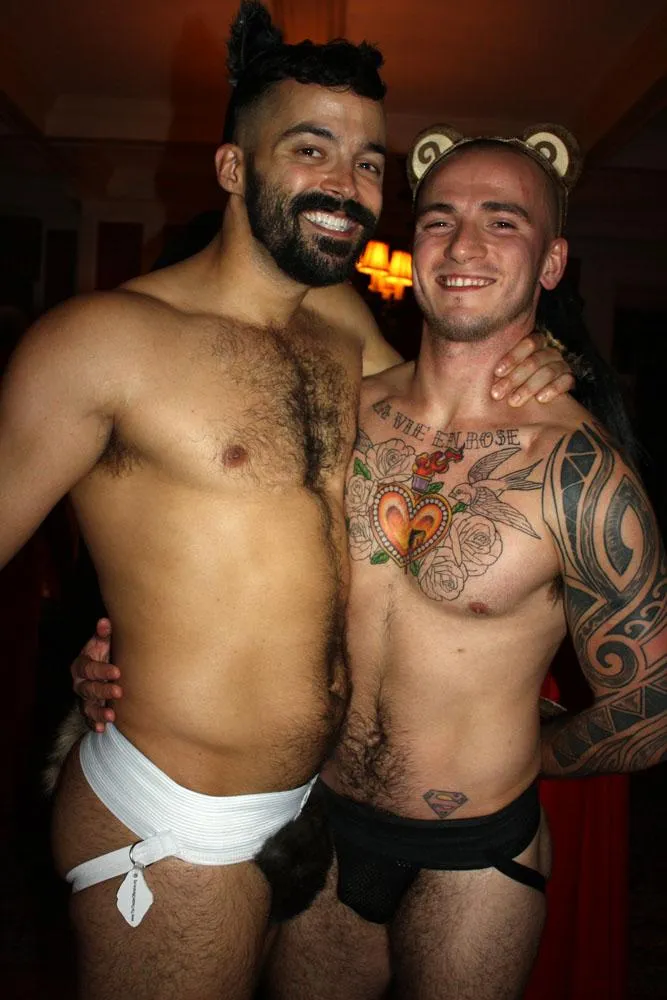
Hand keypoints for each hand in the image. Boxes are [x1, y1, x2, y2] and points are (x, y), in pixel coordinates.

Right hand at [70, 618, 121, 732]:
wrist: (103, 668)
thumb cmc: (104, 652)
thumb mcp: (102, 643)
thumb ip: (104, 634)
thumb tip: (105, 622)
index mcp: (81, 665)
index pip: (89, 668)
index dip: (101, 670)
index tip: (117, 671)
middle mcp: (80, 683)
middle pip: (88, 688)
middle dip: (103, 690)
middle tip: (119, 691)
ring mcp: (83, 698)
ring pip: (87, 706)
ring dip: (98, 711)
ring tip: (111, 716)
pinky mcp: (89, 710)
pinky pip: (89, 719)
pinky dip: (94, 724)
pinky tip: (102, 729)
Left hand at [491, 330, 573, 406]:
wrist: (529, 413)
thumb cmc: (505, 390)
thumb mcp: (494, 378)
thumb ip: (488, 369)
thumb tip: (466, 360)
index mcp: (532, 346)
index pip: (529, 343)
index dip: (513, 357)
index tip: (497, 373)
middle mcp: (547, 353)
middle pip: (536, 359)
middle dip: (515, 378)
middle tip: (498, 394)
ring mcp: (559, 365)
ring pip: (549, 370)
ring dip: (529, 386)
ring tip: (514, 401)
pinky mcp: (568, 380)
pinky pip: (566, 380)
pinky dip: (554, 388)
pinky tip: (541, 399)